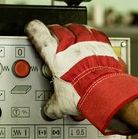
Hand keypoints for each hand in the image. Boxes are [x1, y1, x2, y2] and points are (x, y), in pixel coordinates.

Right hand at [25, 20, 137, 134]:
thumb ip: (53, 106)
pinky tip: (91, 35)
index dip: (34, 30)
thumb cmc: (83, 93)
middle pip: (58, 29)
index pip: (40, 36)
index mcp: (56, 58)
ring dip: (72, 28)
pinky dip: (91, 32)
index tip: (31, 27)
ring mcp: (88, 44)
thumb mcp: (62, 103)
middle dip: (53, 30)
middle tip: (51, 32)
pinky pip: (96, 33)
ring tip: (70, 31)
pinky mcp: (103, 46)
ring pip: (77, 27)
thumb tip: (50, 110)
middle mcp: (72, 47)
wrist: (106, 91)